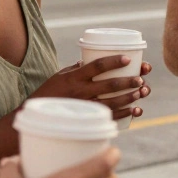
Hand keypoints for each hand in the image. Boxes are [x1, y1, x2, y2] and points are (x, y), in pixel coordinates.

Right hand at [36, 57, 152, 120]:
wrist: (35, 114)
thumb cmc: (49, 91)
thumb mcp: (60, 75)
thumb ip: (78, 69)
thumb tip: (92, 61)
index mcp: (74, 77)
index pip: (97, 66)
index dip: (113, 61)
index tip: (128, 58)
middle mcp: (80, 92)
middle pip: (109, 85)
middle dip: (128, 81)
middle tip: (141, 78)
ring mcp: (84, 106)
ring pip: (112, 102)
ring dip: (130, 97)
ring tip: (142, 92)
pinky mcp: (86, 119)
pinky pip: (108, 116)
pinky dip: (124, 114)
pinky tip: (136, 110)